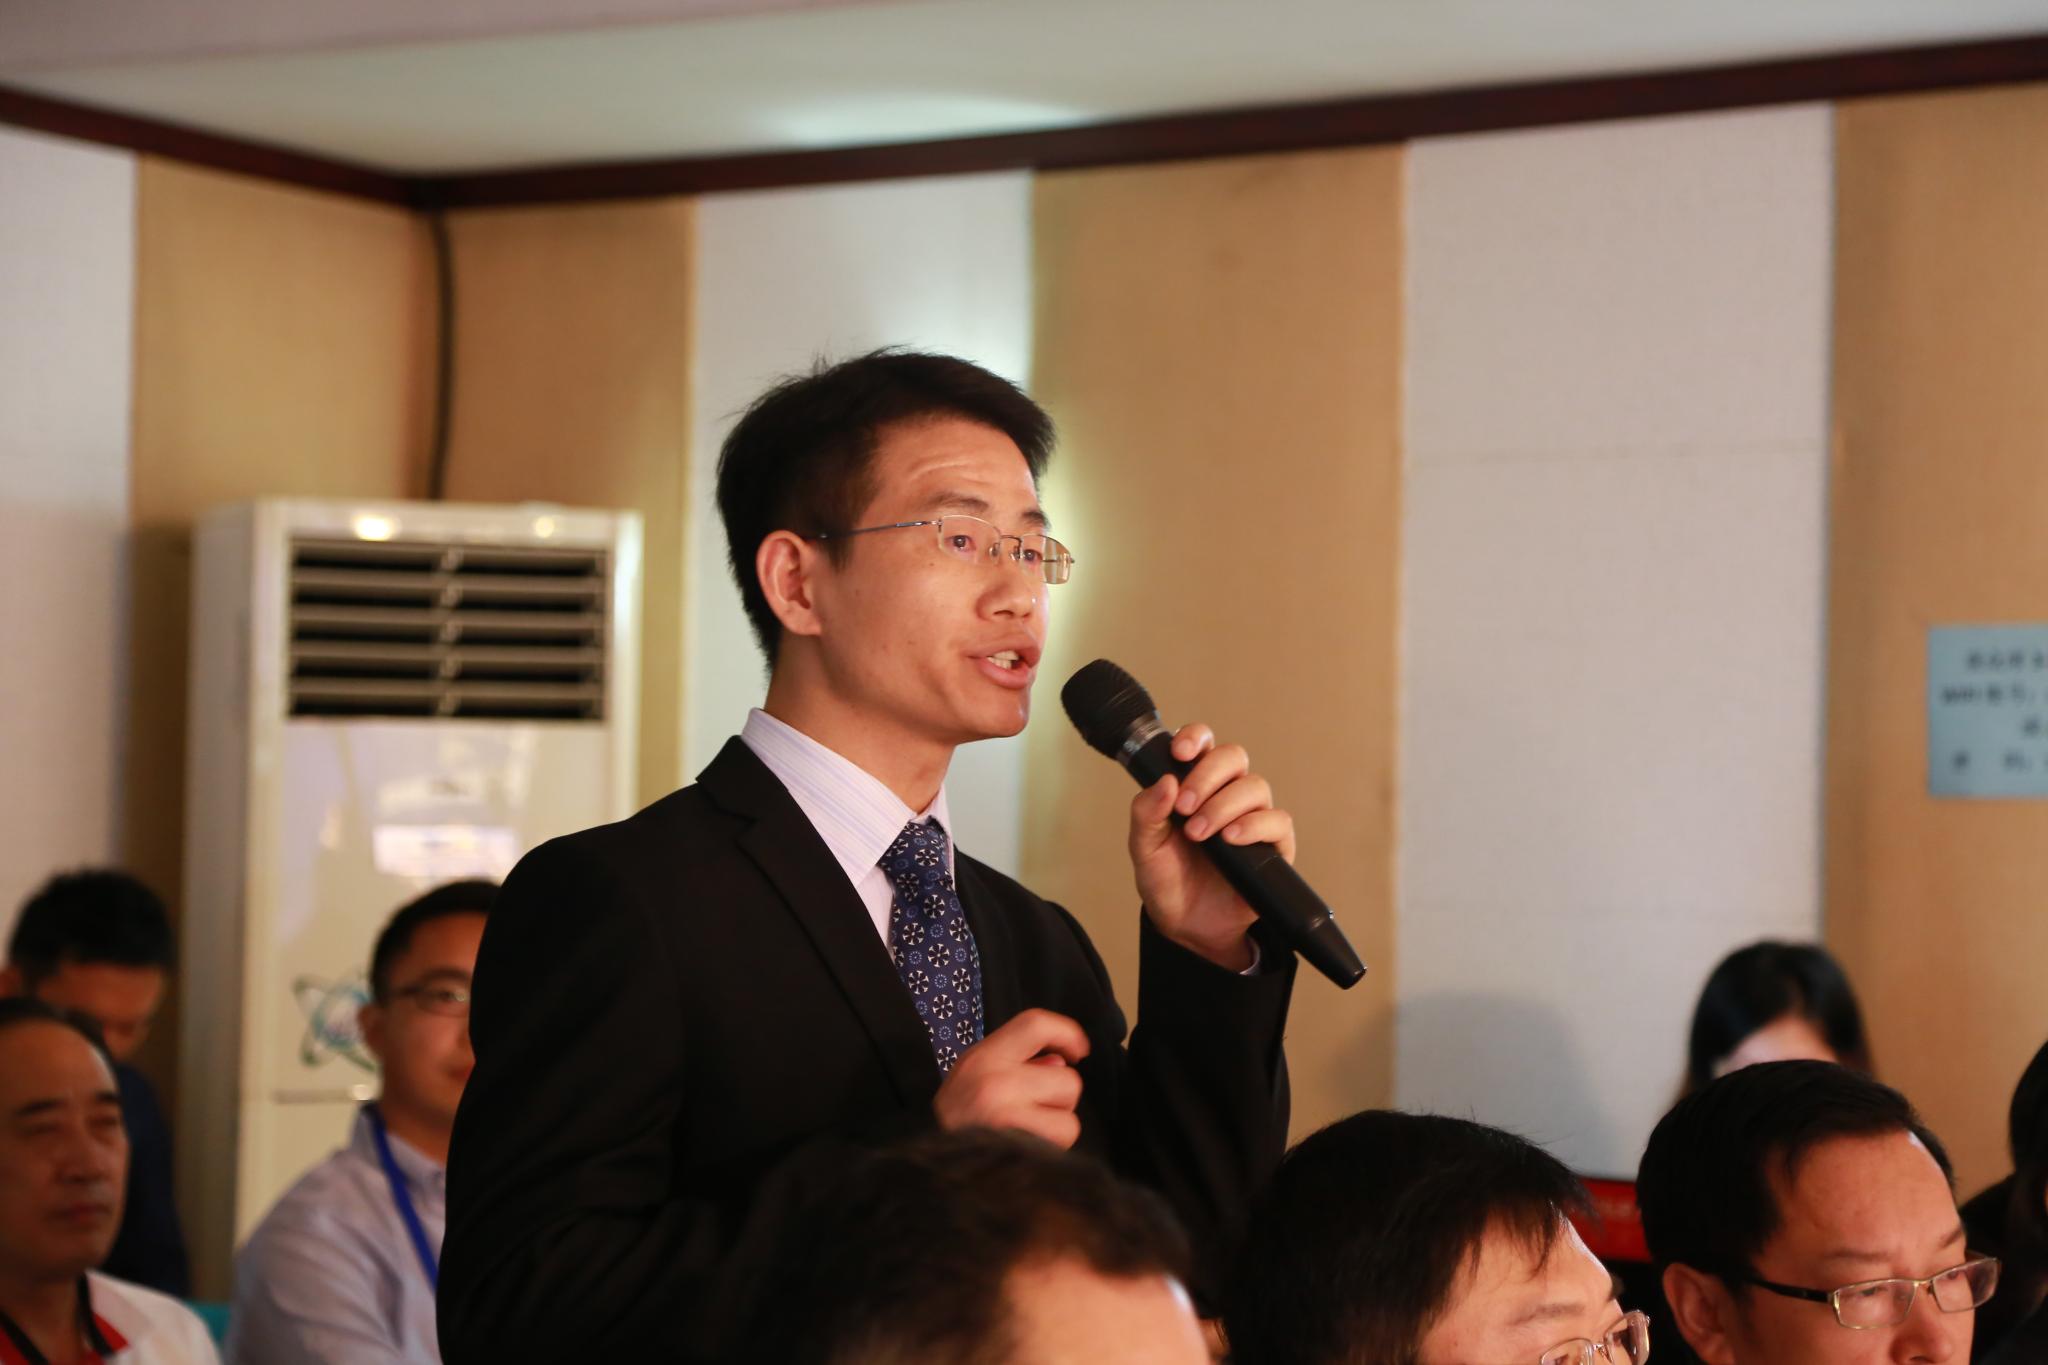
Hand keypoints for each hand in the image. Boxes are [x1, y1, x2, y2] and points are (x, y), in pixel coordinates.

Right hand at [933, 1009, 1089, 1147]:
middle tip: (1033, 1109)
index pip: (1035, 1024)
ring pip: (1069, 1117)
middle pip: (1067, 1079)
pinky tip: (1027, 1151)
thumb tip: (1062, 1062)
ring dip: (1056, 1127)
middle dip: (1059, 1098)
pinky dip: (1052, 1149)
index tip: (1079, 1050)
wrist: (925, 1166)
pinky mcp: (1019, 1149)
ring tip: (1027, 1132)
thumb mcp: (975, 1076)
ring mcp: (1007, 1118)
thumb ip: (1019, 1063)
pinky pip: (1060, 1143)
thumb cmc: (957, 1119)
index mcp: (983, 1057)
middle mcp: (995, 1082)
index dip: (1066, 1032)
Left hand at [1129, 723, 1295, 970]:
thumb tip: (1165, 782)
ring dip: (1224, 805)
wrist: (1186, 925)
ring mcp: (1252, 817)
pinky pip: (1277, 821)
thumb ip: (1146, 813)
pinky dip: (1254, 825)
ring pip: (1255, 786)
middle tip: (1184, 806)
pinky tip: (1230, 839)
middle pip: (1233, 757)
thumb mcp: (1144, 847)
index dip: (1196, 738)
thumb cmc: (1167, 880)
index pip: (1203, 744)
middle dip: (1207, 776)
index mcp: (1194, 784)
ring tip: (1198, 833)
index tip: (1180, 753)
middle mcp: (1226, 794)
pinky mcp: (1273, 845)